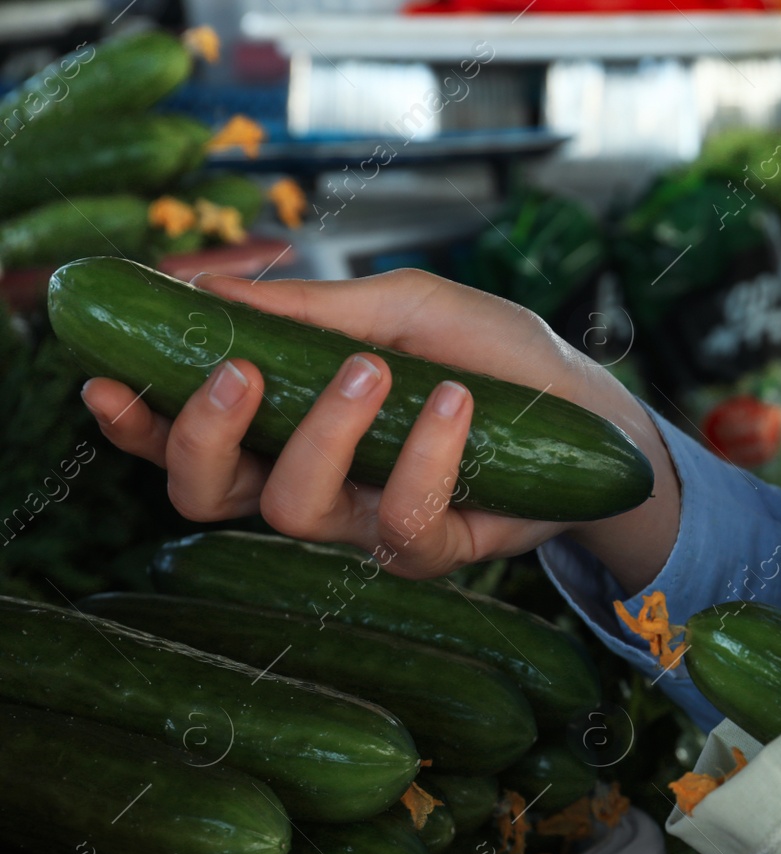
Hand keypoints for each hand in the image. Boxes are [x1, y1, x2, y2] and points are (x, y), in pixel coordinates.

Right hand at [80, 269, 678, 592]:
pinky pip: (398, 518)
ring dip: (322, 431)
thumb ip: (315, 313)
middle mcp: (314, 479)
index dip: (138, 421)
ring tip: (376, 369)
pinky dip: (425, 452)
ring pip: (290, 509)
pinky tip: (458, 401)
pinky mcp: (427, 551)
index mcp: (290, 421)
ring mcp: (366, 522)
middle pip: (208, 493)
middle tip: (239, 372)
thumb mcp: (406, 308)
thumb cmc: (498, 356)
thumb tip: (209, 296)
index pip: (189, 438)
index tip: (104, 380)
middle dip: (201, 435)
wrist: (597, 411)